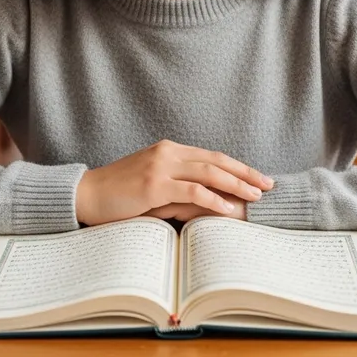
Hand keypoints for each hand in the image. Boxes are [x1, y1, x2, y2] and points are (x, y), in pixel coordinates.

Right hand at [75, 139, 273, 225]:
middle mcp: (168, 152)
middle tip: (268, 184)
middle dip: (245, 173)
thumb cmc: (121, 195)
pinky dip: (213, 198)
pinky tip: (227, 207)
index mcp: (169, 149)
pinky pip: (191, 190)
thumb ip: (181, 189)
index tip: (258, 177)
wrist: (88, 195)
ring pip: (208, 172)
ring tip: (255, 195)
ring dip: (235, 184)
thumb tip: (213, 202)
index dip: (237, 166)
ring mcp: (160, 166)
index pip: (212, 156)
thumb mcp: (155, 187)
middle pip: (216, 160)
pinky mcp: (153, 184)